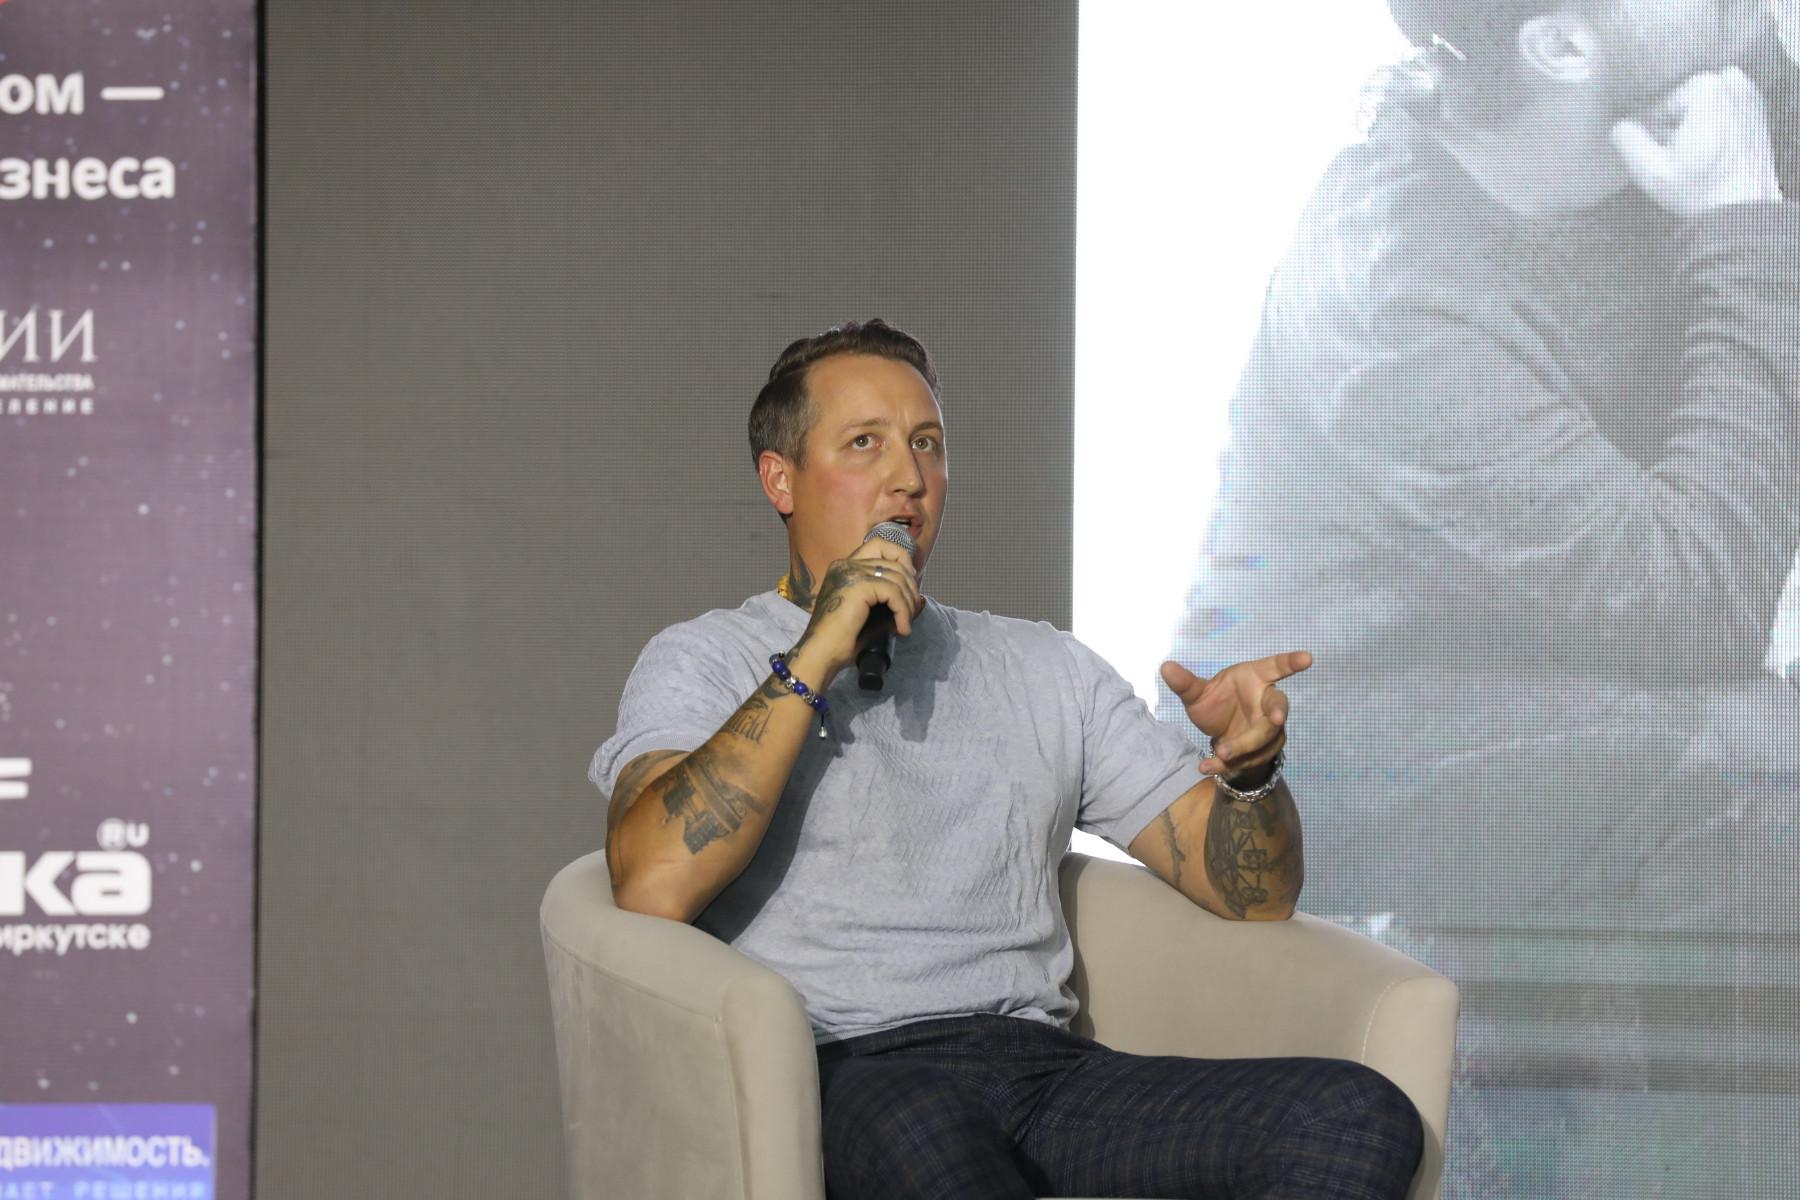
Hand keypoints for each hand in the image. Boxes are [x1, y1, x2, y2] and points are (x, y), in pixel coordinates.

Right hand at [790, 539, 923, 680]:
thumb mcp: (870, 614)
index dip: (901, 557)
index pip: (879, 545)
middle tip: (911, 612)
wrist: (820, 654)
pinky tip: (901, 629)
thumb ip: (889, 601)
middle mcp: (845, 565)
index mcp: (844, 567)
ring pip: (897, 577)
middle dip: (910, 587)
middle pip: (894, 561)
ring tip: (905, 624)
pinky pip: (893, 593)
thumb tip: (920, 599)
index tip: (910, 581)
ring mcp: (850, 573)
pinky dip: (903, 612)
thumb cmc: (841, 640)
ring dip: (908, 603)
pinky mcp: (858, 586)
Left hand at [1160, 651, 1312, 778]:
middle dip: (1277, 715)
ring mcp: (1271, 726)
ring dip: (1244, 747)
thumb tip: (1165, 666)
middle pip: (1277, 708)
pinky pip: (1251, 758)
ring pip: (1264, 738)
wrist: (1220, 733)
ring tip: (1220, 754)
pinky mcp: (1266, 749)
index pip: (1276, 666)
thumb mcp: (1197, 695)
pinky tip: (1208, 767)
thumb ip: (1185, 683)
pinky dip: (1229, 765)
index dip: (1291, 662)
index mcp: (1256, 678)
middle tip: (1276, 721)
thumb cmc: (1216, 703)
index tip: (1307, 658)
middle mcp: (1268, 701)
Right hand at [1611, 66, 1783, 215]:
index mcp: (1706, 89)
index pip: (1665, 102)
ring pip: (1706, 104)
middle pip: (1687, 100)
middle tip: (1678, 154)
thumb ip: (1628, 141)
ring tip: (1695, 154)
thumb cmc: (1699, 189)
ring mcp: (1750, 96)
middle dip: (1679, 124)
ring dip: (1696, 124)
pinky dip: (1715, 126)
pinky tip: (1712, 152)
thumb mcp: (1650, 170)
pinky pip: (1725, 111)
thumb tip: (1619, 127)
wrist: (1744, 206)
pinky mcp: (1759, 112)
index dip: (1657, 129)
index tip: (1661, 151)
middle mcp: (1733, 84)